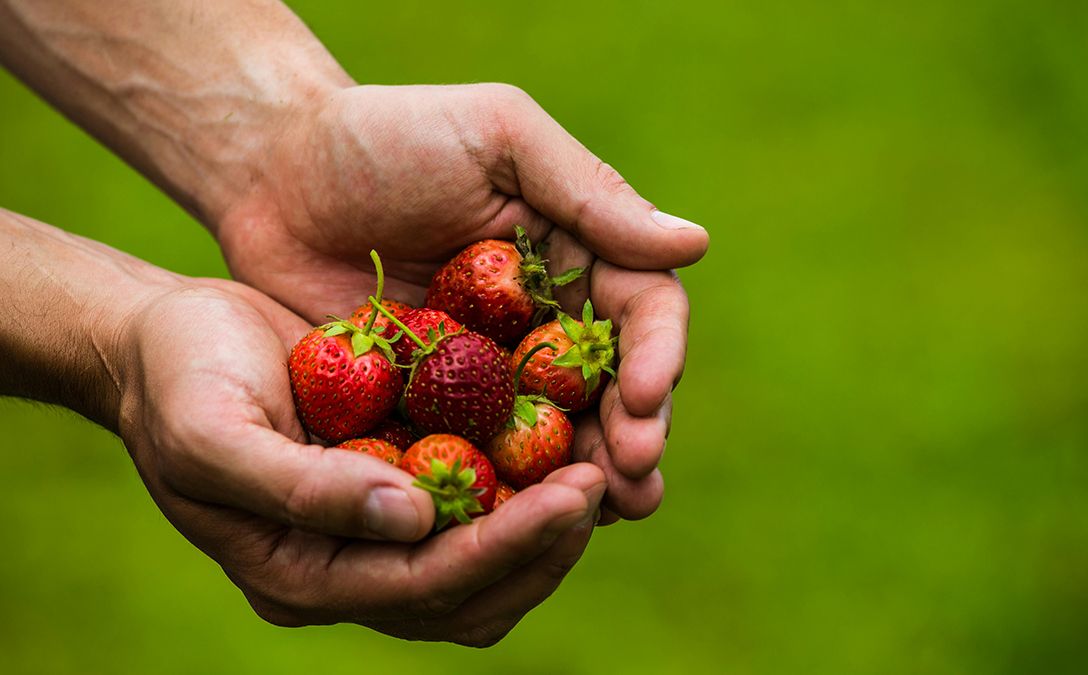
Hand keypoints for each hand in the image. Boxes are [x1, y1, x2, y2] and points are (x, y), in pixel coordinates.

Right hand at [114, 278, 605, 643]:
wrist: (162, 339)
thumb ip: (303, 490)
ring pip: (487, 561)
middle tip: (606, 478)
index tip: (577, 492)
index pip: (427, 587)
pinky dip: (523, 480)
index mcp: (303, 575)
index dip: (509, 546)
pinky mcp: (396, 481)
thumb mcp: (214, 434)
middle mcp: (349, 567)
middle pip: (473, 594)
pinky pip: (476, 501)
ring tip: (602, 459)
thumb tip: (412, 520)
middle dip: (545, 545)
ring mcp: (375, 531)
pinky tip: (563, 430)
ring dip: (547, 523)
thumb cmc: (175, 380)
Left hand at [217, 83, 708, 519]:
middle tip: (636, 480)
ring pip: (558, 433)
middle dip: (634, 432)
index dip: (657, 354)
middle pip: (612, 385)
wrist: (272, 174)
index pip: (641, 309)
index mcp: (578, 252)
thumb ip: (588, 193)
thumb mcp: (497, 137)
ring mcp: (493, 370)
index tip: (649, 395)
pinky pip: (481, 456)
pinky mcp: (436, 408)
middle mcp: (546, 319)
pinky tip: (523, 524)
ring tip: (609, 515)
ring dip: (589, 477)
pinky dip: (509, 492)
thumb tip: (695, 245)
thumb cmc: (387, 134)